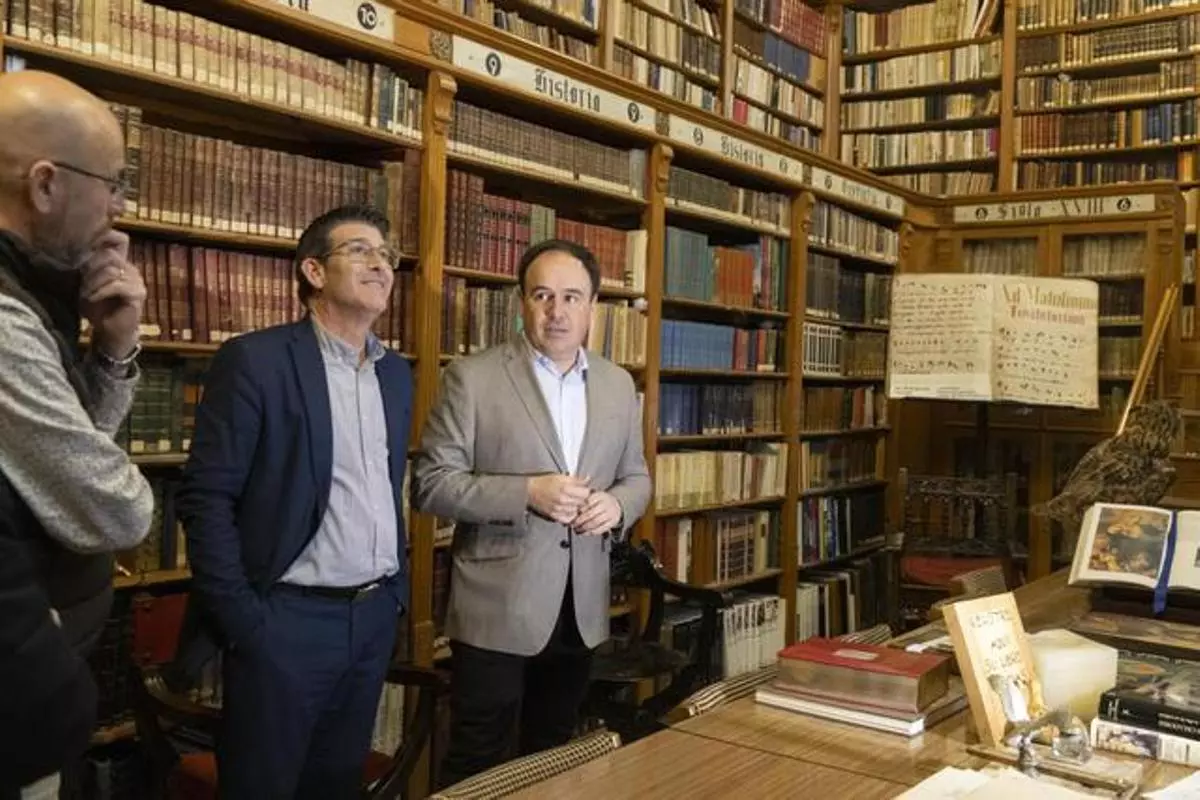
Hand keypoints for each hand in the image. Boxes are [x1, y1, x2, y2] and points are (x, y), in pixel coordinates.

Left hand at [79, 230, 144, 358]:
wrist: (112, 333)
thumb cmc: (99, 308)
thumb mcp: (87, 283)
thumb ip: (87, 266)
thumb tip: (73, 248)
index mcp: (122, 263)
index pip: (119, 240)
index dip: (103, 239)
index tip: (83, 251)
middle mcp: (132, 269)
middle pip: (109, 255)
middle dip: (90, 267)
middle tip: (80, 281)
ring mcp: (137, 281)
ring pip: (111, 270)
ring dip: (92, 282)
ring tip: (84, 293)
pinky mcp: (138, 294)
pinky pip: (116, 285)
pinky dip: (100, 291)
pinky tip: (92, 298)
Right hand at [527, 474, 591, 524]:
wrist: (530, 491)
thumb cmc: (543, 482)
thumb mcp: (561, 476)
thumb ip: (576, 479)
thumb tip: (588, 479)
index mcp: (566, 488)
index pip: (586, 493)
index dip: (586, 491)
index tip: (584, 490)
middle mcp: (563, 500)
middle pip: (582, 503)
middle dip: (582, 500)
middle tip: (579, 496)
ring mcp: (559, 509)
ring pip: (577, 511)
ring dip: (577, 508)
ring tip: (572, 502)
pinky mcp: (555, 516)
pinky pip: (569, 519)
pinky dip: (570, 515)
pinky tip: (568, 510)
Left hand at [571, 490, 621, 535]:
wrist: (616, 505)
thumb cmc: (600, 502)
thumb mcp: (593, 496)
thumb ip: (584, 502)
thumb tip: (571, 511)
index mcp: (600, 496)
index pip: (587, 502)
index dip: (579, 509)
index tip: (572, 513)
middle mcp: (606, 504)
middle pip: (590, 513)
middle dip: (579, 520)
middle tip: (573, 524)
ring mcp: (610, 514)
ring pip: (595, 522)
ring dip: (584, 528)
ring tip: (577, 529)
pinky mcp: (612, 523)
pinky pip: (600, 529)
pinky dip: (590, 532)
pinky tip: (584, 533)